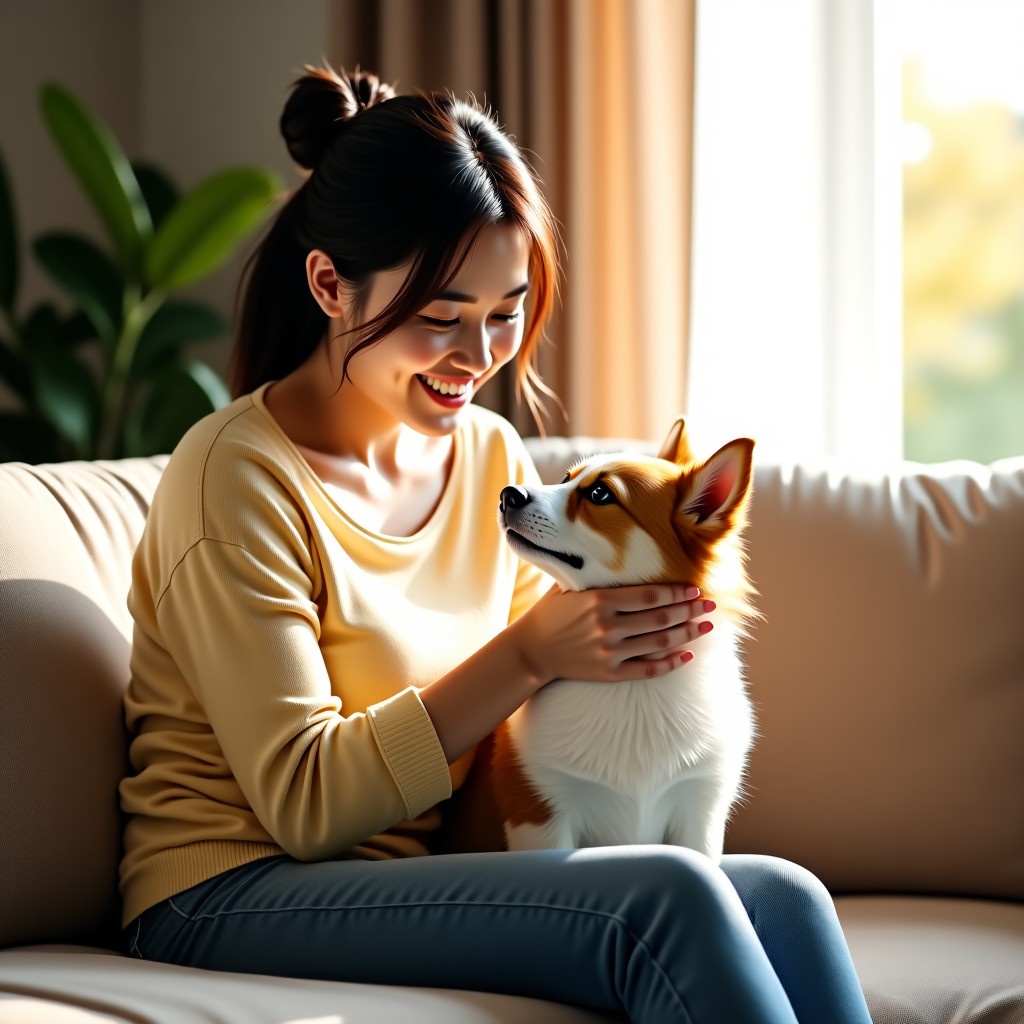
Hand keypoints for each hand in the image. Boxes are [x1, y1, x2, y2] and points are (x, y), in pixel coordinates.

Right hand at [511, 583, 714, 689]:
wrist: (531, 649)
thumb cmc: (552, 612)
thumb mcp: (571, 586)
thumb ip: (599, 576)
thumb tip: (627, 555)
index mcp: (599, 601)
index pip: (649, 596)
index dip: (676, 593)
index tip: (694, 588)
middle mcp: (607, 627)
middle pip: (660, 619)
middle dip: (690, 611)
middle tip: (710, 605)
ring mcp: (609, 652)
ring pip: (659, 643)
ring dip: (687, 634)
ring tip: (706, 626)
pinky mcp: (608, 673)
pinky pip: (647, 670)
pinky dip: (670, 663)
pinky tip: (687, 655)